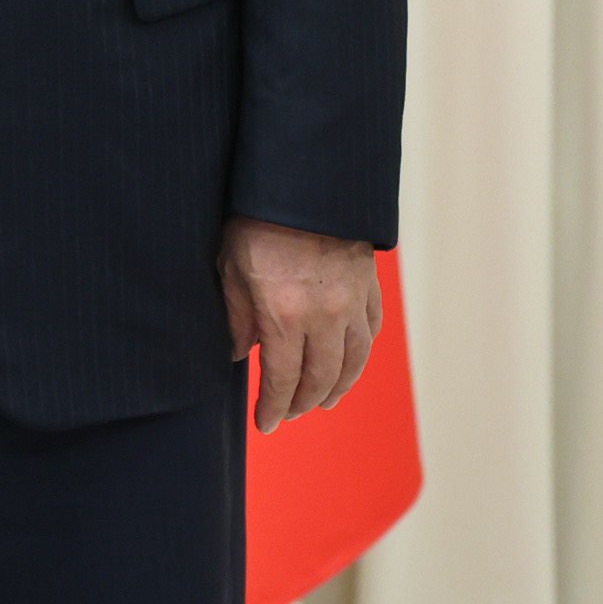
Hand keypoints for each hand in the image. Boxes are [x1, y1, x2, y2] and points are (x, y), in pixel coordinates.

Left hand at [217, 218, 380, 432]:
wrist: (304, 180)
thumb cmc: (256, 218)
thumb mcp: (232, 266)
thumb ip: (238, 316)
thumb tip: (241, 354)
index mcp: (285, 314)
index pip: (283, 380)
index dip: (275, 407)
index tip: (266, 423)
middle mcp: (325, 316)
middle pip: (321, 378)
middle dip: (304, 403)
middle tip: (290, 414)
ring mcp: (352, 302)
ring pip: (353, 362)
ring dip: (338, 388)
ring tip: (324, 402)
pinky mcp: (369, 286)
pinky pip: (370, 333)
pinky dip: (360, 355)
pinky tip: (349, 363)